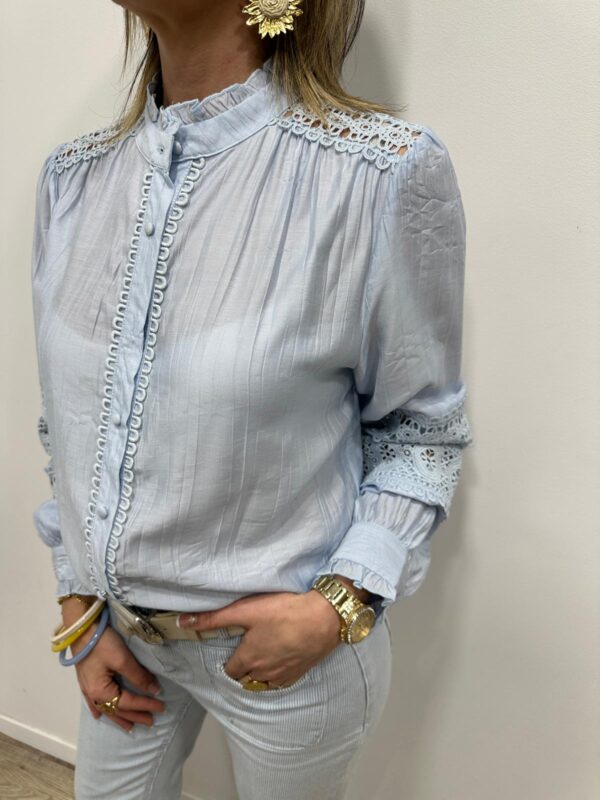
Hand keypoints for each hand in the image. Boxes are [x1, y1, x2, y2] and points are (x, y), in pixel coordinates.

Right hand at [62, 602, 166, 732]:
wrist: (81, 628)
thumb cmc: (101, 643)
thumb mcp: (123, 659)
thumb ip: (138, 676)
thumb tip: (154, 690)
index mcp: (102, 691)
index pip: (128, 702)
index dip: (145, 705)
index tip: (161, 707)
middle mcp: (93, 694)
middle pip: (117, 709)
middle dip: (135, 715)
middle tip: (151, 722)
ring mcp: (87, 687)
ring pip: (106, 708)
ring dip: (119, 717)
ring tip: (130, 727)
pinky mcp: (85, 679)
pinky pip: (92, 702)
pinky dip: (98, 710)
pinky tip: (99, 716)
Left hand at [176, 589, 344, 687]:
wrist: (325, 617)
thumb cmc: (285, 611)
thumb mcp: (245, 611)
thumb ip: (213, 618)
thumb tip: (183, 622)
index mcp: (248, 659)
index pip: (230, 670)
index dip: (229, 660)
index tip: (231, 649)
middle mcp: (264, 672)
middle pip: (246, 678)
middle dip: (243, 668)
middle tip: (247, 650)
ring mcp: (284, 675)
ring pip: (264, 681)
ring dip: (260, 672)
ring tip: (263, 654)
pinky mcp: (300, 673)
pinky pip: (282, 681)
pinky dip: (278, 673)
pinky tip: (282, 658)